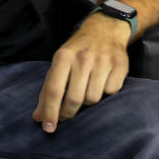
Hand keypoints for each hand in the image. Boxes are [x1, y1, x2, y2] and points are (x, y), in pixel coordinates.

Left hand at [35, 14, 130, 131]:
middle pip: (74, 99)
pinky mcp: (120, 65)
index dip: (50, 112)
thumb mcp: (58, 64)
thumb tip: (38, 117)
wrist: (104, 30)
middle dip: (68, 112)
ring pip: (93, 98)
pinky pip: (111, 92)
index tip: (48, 128)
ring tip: (85, 91)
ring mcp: (103, 61)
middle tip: (66, 115)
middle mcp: (83, 59)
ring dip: (87, 101)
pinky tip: (102, 83)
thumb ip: (48, 90)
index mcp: (63, 57)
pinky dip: (106, 93)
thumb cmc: (77, 51)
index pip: (54, 90)